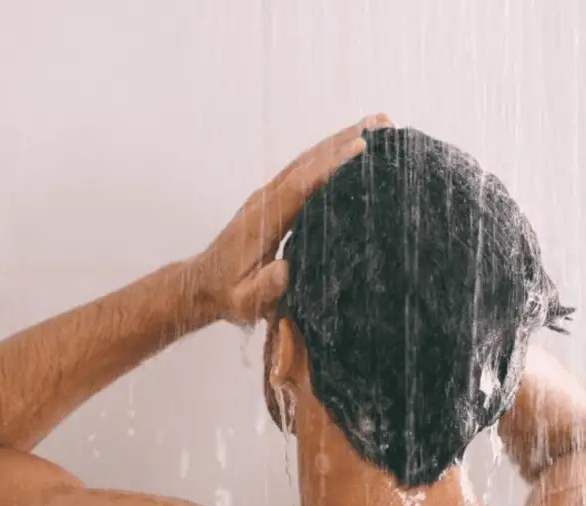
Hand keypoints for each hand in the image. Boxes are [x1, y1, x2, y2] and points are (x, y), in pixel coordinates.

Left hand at [194, 113, 392, 325]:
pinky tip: (349, 147)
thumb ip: (264, 288)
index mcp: (263, 220)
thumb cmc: (229, 294)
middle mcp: (266, 199)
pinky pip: (303, 171)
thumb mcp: (245, 301)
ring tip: (375, 125)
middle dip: (343, 141)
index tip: (359, 147)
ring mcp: (269, 196)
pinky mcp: (273, 199)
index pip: (300, 185)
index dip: (330, 165)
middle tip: (381, 124)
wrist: (204, 284)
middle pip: (307, 162)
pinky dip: (327, 155)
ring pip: (307, 162)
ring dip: (339, 142)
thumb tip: (285, 270)